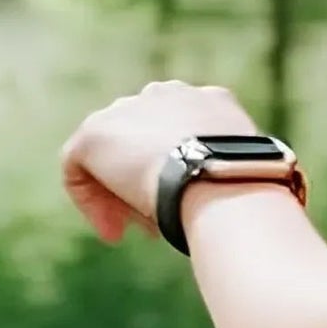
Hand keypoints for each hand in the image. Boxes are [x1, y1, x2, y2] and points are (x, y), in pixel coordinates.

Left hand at [60, 80, 262, 246]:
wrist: (221, 178)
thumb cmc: (248, 189)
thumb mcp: (246, 175)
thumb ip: (230, 175)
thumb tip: (239, 206)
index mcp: (207, 101)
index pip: (180, 131)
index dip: (180, 170)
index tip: (188, 202)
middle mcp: (164, 95)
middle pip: (142, 142)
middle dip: (146, 182)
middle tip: (157, 224)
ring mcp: (126, 110)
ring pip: (112, 157)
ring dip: (122, 195)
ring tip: (137, 231)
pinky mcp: (94, 133)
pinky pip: (78, 169)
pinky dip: (91, 202)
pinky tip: (113, 232)